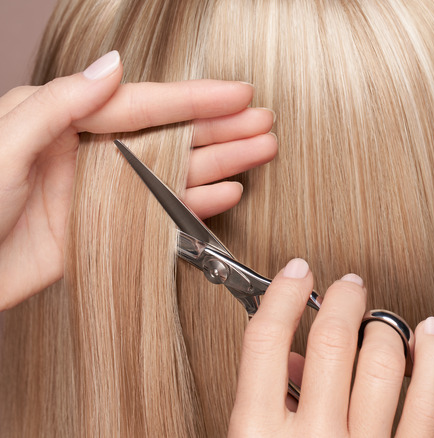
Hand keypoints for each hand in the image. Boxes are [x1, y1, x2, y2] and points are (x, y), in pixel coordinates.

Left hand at [0, 51, 276, 309]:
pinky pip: (164, 214)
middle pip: (168, 135)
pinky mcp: (106, 231)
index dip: (194, 98)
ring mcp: (101, 193)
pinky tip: (226, 191)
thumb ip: (61, 103)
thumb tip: (113, 67)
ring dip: (219, 161)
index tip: (238, 94)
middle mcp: (87, 151)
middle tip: (263, 123)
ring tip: (260, 150)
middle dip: (220, 128)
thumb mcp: (5, 142)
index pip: (142, 103)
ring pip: (174, 172)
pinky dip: (197, 203)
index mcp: (61, 118)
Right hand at [229, 259, 433, 436]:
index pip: (266, 339)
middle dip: (344, 299)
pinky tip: (429, 335)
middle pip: (332, 340)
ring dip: (384, 327)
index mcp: (258, 436)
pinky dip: (433, 356)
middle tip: (349, 286)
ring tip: (380, 321)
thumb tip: (291, 360)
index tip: (296, 272)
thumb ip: (262, 407)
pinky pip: (428, 401)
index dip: (284, 293)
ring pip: (383, 362)